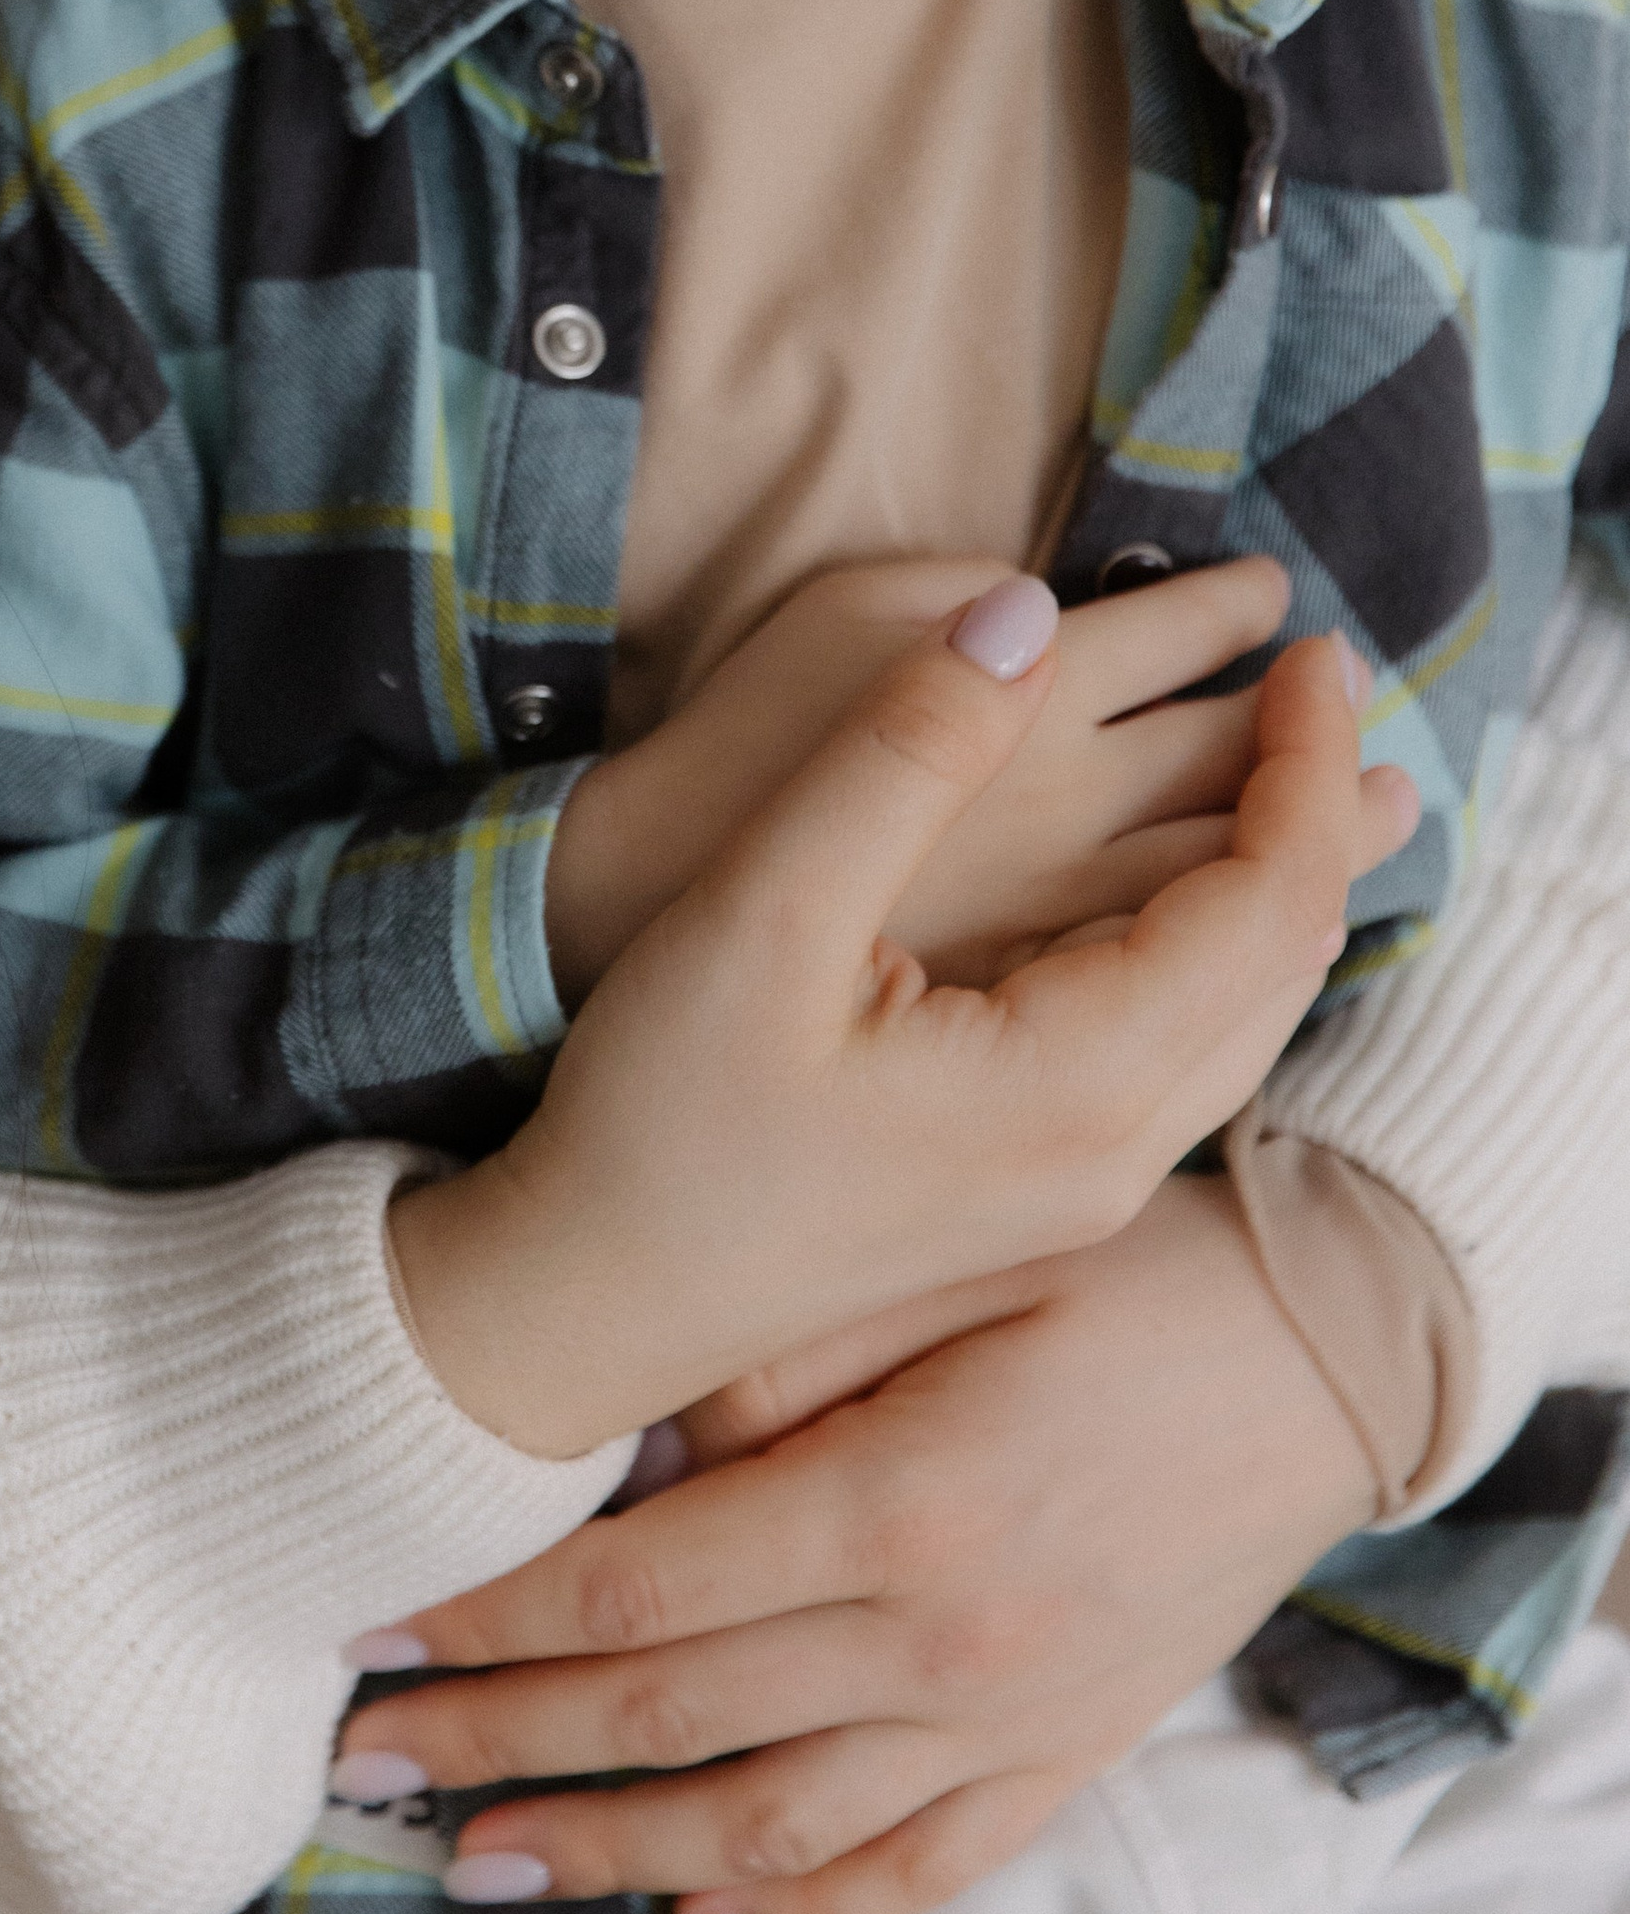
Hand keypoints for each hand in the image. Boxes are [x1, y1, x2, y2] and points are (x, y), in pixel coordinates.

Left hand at [345, 1175, 1378, 1913]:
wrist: (1324, 1342)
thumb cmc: (1125, 1261)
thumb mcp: (948, 1253)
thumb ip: (779, 1355)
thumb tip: (636, 1438)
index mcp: (901, 1502)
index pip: (636, 1595)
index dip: (488, 1619)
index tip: (369, 1625)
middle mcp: (945, 1642)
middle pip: (669, 1722)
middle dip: (497, 1744)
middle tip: (360, 1764)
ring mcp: (1012, 1718)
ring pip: (769, 1825)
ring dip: (607, 1849)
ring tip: (475, 1861)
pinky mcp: (1069, 1751)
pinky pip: (915, 1868)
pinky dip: (799, 1905)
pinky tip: (699, 1909)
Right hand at [391, 607, 1412, 1459]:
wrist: (590, 1302)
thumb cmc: (660, 1117)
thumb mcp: (763, 908)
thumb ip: (901, 754)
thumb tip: (1025, 612)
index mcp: (1074, 1083)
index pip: (1268, 897)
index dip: (1307, 758)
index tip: (1309, 647)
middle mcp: (1115, 1152)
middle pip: (1289, 959)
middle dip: (1323, 809)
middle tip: (1320, 678)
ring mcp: (1085, 1188)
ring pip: (1251, 1016)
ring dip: (1283, 878)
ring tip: (1294, 768)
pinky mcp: (1043, 1194)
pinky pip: (1194, 1051)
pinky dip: (1224, 943)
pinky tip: (1188, 892)